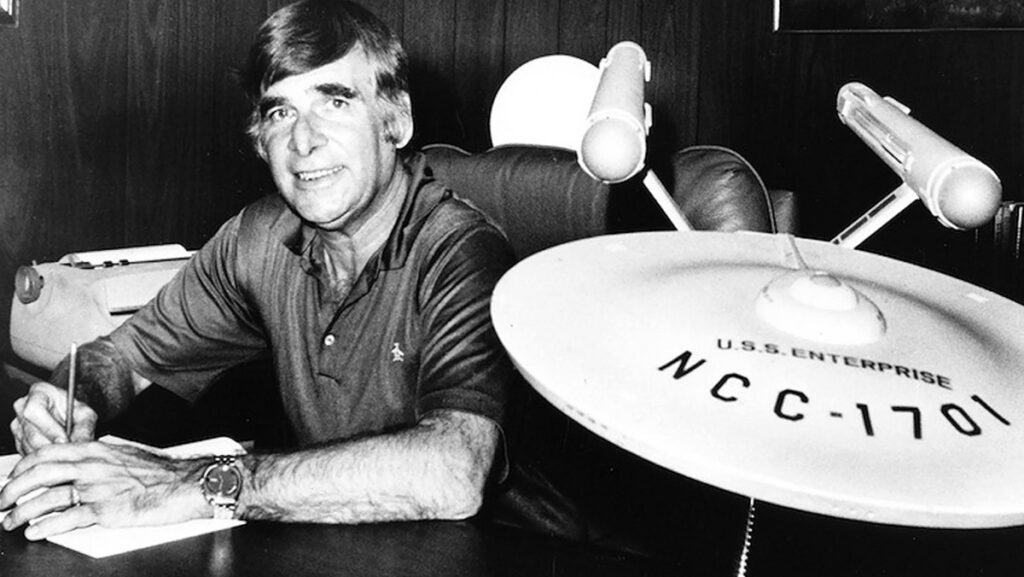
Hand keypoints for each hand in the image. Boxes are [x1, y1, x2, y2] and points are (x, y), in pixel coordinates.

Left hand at [0, 441, 207, 539]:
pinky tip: (36, 531)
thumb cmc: (162, 471)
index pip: (46, 453)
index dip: (22, 466)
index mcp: (95, 450)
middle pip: (38, 474)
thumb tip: (83, 462)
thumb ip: (101, 457)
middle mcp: (92, 467)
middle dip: (12, 489)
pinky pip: (67, 519)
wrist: (187, 483)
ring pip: (46, 498)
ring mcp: (97, 489)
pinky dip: (46, 527)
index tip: (12, 477)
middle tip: (2, 501)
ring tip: (10, 522)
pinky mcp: (106, 511)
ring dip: (21, 512)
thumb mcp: (126, 453)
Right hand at [9, 382, 97, 453]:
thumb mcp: (86, 415)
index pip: (34, 411)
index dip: (49, 428)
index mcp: (38, 392)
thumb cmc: (75, 411)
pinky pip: (28, 454)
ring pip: (28, 447)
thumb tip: (81, 443)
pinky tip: (56, 455)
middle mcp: (22, 406)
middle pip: (31, 433)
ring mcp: (17, 425)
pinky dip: (43, 458)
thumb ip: (84, 428)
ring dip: (48, 454)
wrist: (68, 417)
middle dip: (51, 446)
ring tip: (65, 454)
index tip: (64, 440)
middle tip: (68, 452)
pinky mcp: (17, 441)